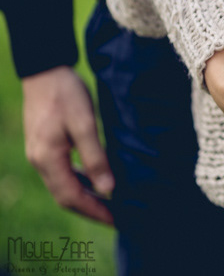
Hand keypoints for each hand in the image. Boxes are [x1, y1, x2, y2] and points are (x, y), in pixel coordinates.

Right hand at [23, 66, 114, 224]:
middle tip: (117, 216)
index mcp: (48, 159)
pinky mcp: (44, 146)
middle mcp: (40, 161)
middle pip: (65, 197)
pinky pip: (61, 173)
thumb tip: (108, 189)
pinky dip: (79, 181)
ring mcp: (39, 154)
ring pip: (63, 186)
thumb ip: (96, 157)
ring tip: (110, 201)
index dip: (94, 211)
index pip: (72, 197)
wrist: (45, 71)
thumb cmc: (67, 94)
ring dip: (86, 197)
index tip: (116, 220)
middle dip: (91, 209)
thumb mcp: (85, 123)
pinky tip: (96, 179)